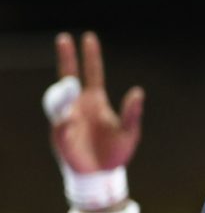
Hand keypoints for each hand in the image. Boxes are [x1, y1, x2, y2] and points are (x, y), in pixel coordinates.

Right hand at [48, 32, 143, 174]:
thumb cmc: (116, 152)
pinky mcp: (61, 137)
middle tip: (63, 38)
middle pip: (69, 77)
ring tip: (70, 84)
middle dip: (66, 58)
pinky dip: (65, 123)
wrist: (103, 175)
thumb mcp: (130, 132)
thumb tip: (138, 91)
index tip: (88, 37)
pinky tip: (71, 122)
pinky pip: (60, 126)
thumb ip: (133, 113)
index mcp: (95, 101)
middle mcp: (79, 106)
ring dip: (64, 91)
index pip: (92, 73)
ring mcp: (68, 119)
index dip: (90, 56)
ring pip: (60, 99)